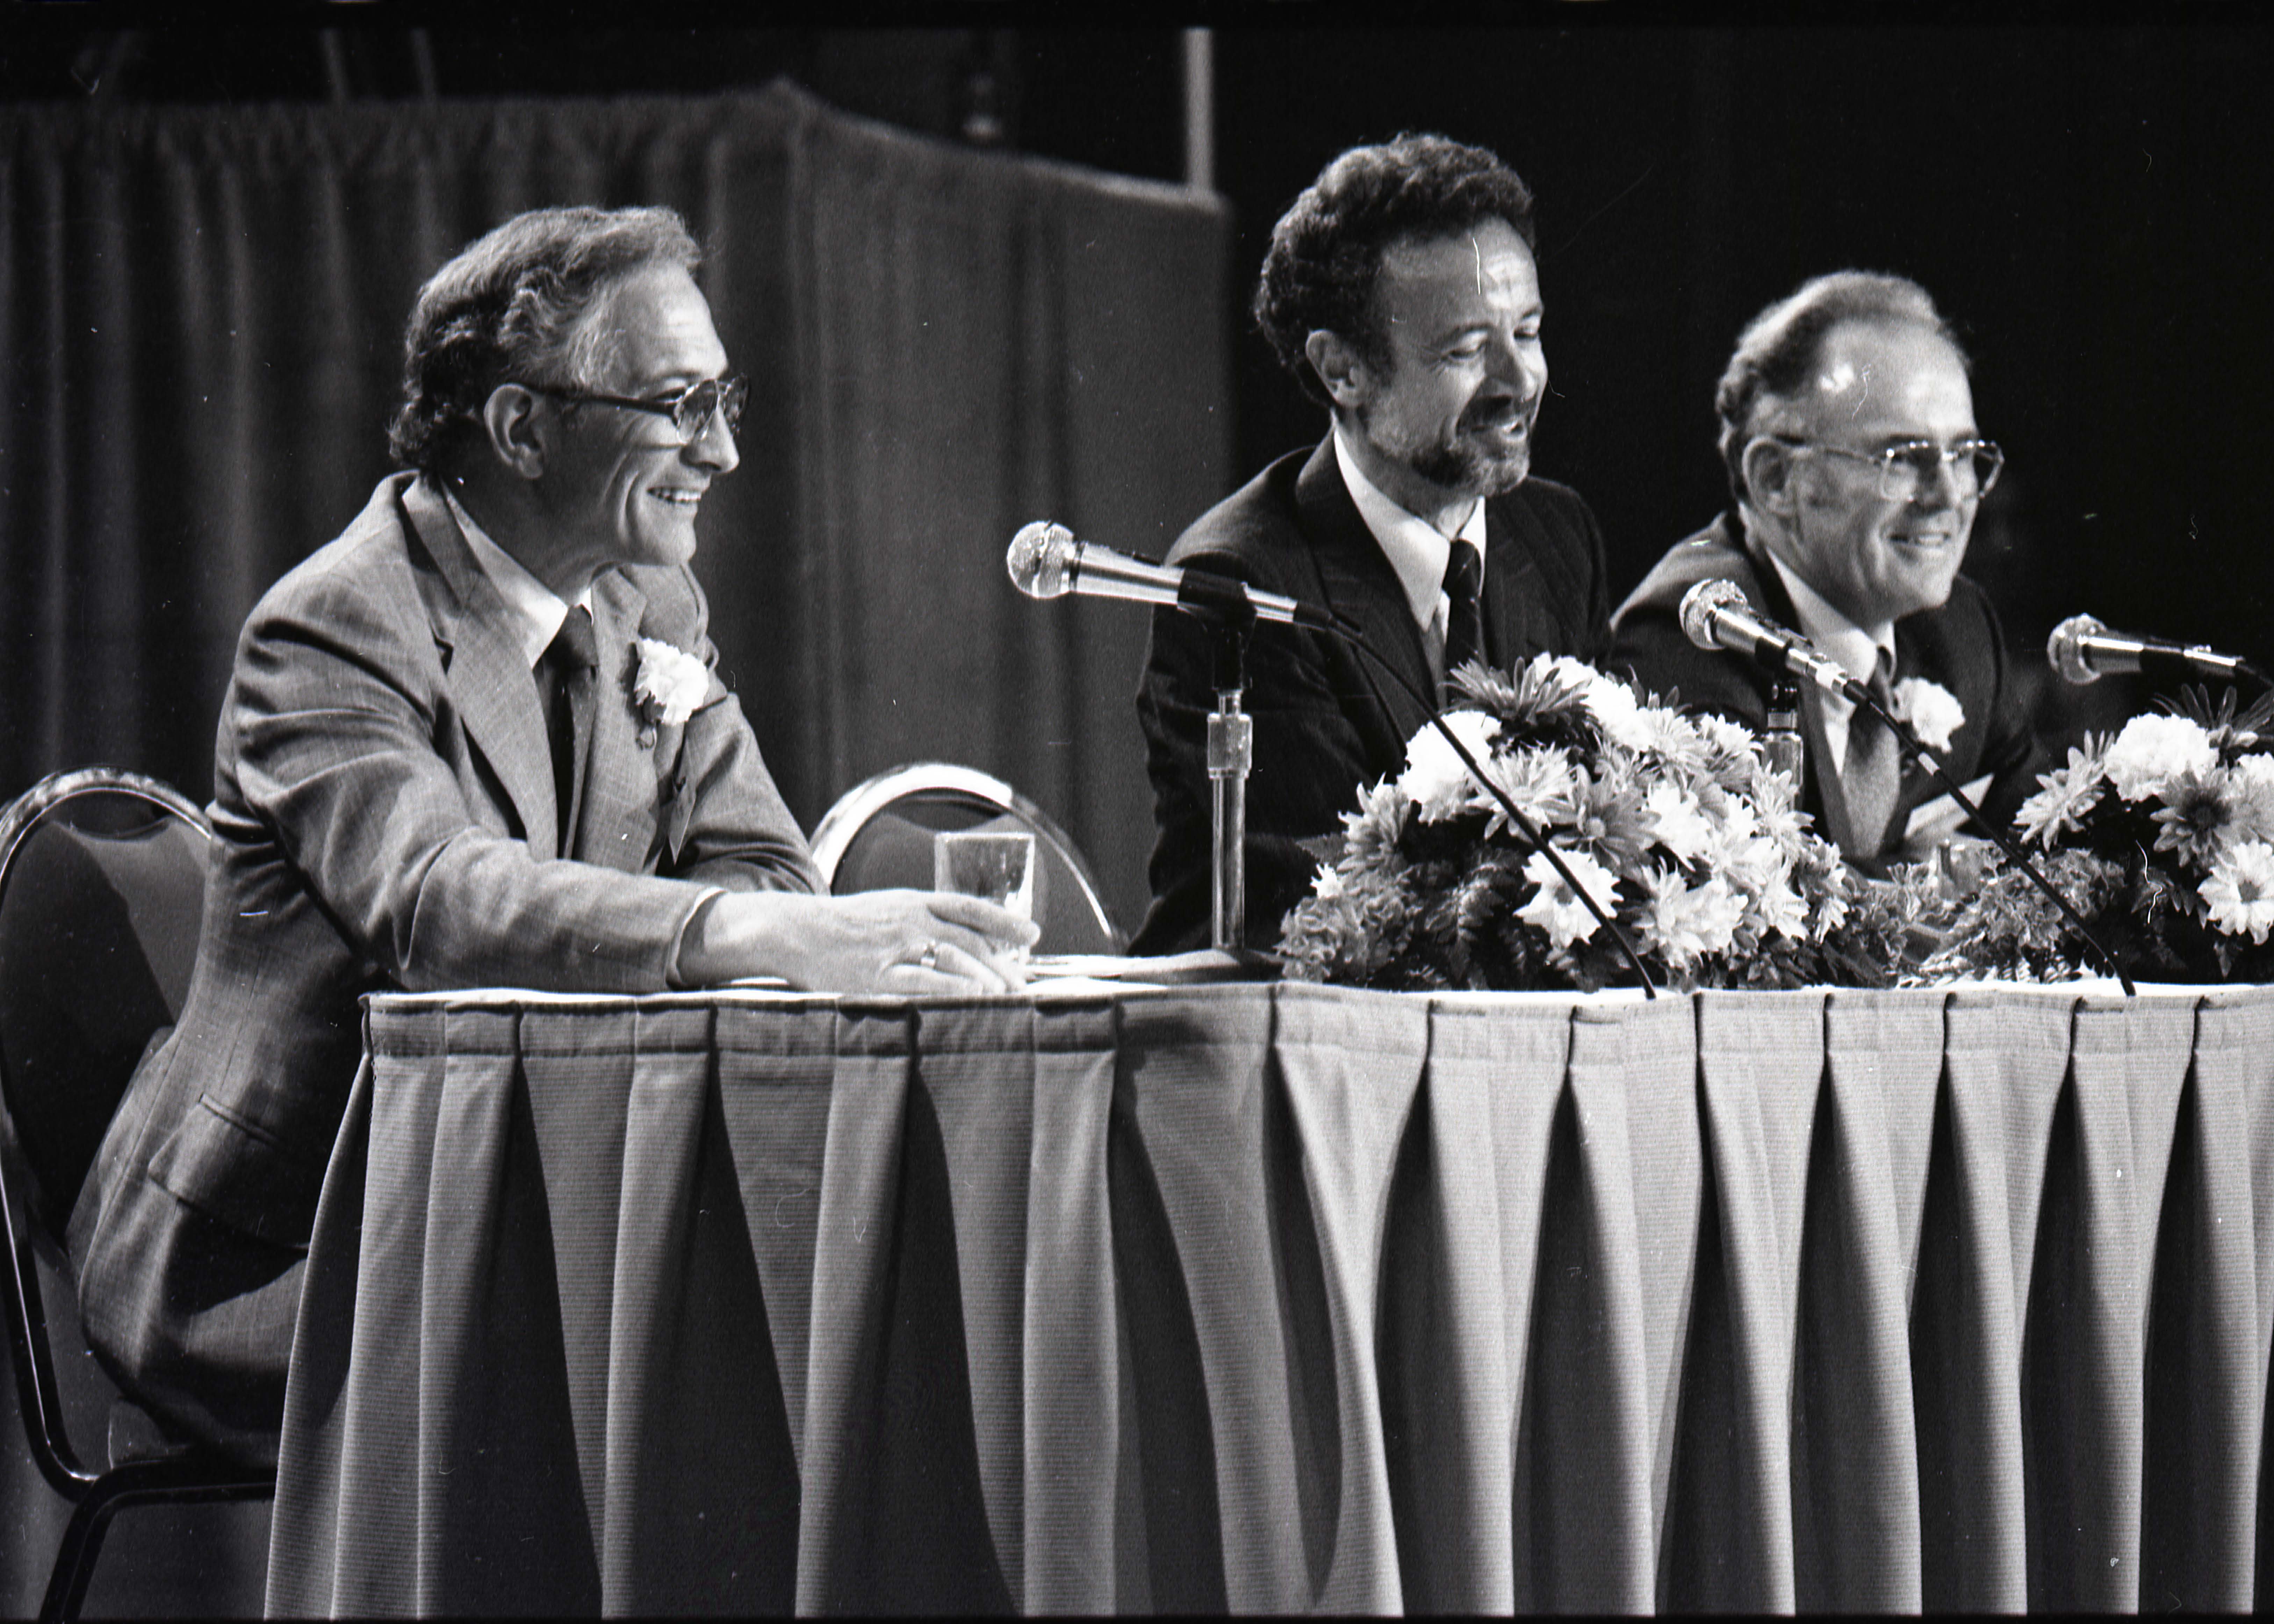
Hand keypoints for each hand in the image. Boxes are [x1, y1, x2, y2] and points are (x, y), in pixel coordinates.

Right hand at [681, 887, 1036, 993]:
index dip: (1004, 919)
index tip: (1033, 934)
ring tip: (1006, 996)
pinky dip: (951, 989)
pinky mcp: (876, 973)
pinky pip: (921, 982)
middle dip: (1000, 962)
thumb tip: (967, 941)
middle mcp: (908, 919)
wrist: (794, 931)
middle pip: (967, 937)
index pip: (968, 906)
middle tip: (1022, 984)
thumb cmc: (844, 926)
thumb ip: (924, 921)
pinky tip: (972, 998)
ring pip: (950, 958)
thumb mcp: (887, 910)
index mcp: (912, 901)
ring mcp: (892, 946)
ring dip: (984, 976)